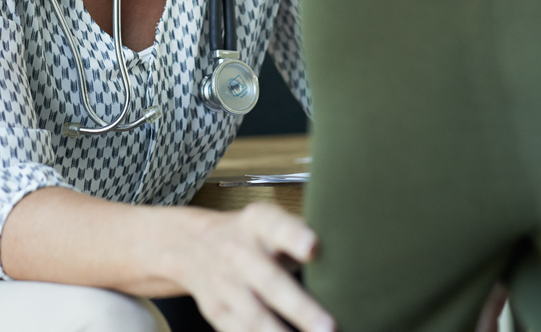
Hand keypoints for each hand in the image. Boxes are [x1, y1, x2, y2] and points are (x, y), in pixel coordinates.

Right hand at [174, 202, 335, 331]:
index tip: (313, 247)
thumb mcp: (271, 220)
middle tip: (329, 327)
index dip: (293, 236)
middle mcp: (238, 252)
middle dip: (299, 307)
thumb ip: (299, 233)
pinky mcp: (218, 312)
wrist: (194, 246)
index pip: (275, 226)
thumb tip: (346, 247)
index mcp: (257, 222)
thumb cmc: (251, 235)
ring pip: (254, 316)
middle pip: (268, 281)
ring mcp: (225, 285)